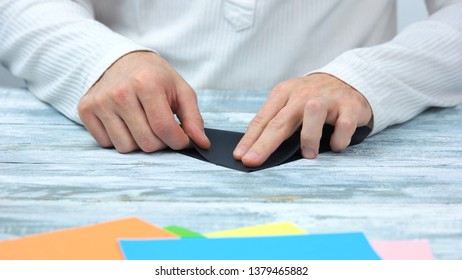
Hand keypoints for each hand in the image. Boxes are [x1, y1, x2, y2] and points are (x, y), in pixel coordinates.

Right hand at [78, 51, 209, 152]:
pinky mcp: (86, 109)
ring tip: (142, 124)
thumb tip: (202, 144)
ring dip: (138, 142)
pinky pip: (106, 143)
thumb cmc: (155, 77)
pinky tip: (124, 122)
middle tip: (161, 129)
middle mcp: (120, 93)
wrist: (121, 61)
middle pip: (146, 143)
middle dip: (160, 143)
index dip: (179, 142)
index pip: (164, 129)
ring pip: (126, 147)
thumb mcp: (180, 90)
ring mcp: (100, 102)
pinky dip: (118, 138)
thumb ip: (193, 118)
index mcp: (147, 84)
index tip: (183, 140)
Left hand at [233, 73, 371, 166]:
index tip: (240, 156)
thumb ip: (275, 121)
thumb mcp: (290, 102)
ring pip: (313, 114)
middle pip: (281, 121)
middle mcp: (303, 94)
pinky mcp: (350, 107)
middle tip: (253, 160)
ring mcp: (327, 99)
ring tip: (308, 155)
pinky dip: (339, 139)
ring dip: (308, 137)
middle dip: (265, 143)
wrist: (349, 80)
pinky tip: (336, 146)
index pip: (263, 119)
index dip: (250, 139)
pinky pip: (343, 125)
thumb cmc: (313, 98)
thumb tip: (253, 148)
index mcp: (285, 93)